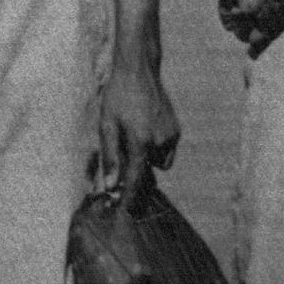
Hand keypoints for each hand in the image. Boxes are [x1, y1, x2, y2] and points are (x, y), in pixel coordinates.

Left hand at [96, 58, 180, 205]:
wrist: (139, 71)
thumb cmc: (117, 97)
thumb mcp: (106, 126)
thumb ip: (109, 158)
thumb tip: (110, 185)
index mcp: (141, 142)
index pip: (136, 179)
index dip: (130, 197)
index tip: (126, 212)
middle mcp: (161, 141)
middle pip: (149, 172)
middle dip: (136, 174)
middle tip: (120, 166)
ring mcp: (172, 135)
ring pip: (160, 162)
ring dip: (146, 159)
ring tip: (131, 140)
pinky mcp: (177, 129)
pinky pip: (167, 150)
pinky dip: (155, 148)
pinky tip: (143, 131)